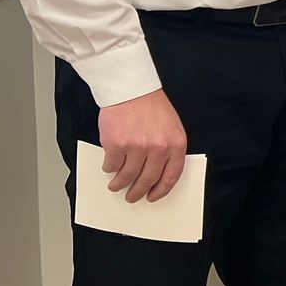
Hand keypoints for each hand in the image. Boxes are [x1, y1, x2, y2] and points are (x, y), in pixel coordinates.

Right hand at [97, 88, 187, 202]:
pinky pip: (112, 165)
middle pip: (148, 179)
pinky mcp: (116, 144)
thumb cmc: (150, 105)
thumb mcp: (171, 126)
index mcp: (176, 144)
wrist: (131, 88)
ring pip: (127, 175)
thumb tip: (157, 173)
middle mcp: (158, 147)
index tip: (153, 196)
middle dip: (138, 191)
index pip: (171, 176)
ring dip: (120, 184)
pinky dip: (109, 168)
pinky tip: (109, 167)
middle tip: (132, 196)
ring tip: (115, 185)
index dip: (161, 190)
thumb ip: (167, 148)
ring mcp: (137, 147)